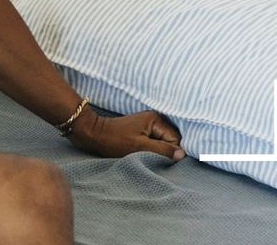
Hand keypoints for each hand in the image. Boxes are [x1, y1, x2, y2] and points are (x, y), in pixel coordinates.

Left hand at [67, 108, 185, 160]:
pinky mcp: (142, 128)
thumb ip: (162, 150)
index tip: (158, 158)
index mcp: (156, 119)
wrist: (94, 134)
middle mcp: (155, 118)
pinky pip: (155, 140)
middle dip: (165, 150)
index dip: (169, 151)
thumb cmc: (115, 141)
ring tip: (146, 154)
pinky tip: (144, 152)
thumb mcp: (140, 148)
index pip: (175, 139)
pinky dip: (152, 147)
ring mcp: (148, 123)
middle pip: (171, 139)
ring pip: (163, 140)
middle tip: (151, 156)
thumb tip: (182, 154)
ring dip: (158, 150)